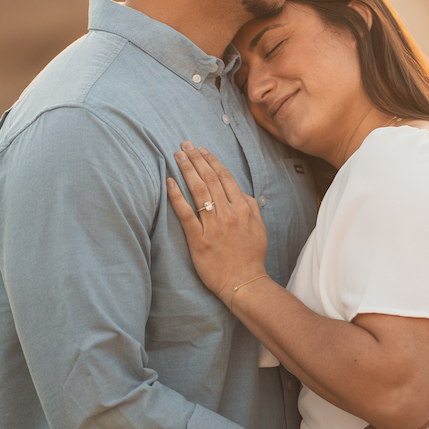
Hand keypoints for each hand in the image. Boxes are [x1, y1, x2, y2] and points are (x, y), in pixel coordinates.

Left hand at [167, 144, 268, 303]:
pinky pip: (186, 214)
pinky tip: (169, 182)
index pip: (225, 177)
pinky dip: (177, 196)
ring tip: (177, 156)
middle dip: (196, 159)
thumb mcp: (259, 228)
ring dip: (187, 170)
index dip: (211, 161)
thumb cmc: (251, 257)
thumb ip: (251, 207)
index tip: (201, 149)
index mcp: (243, 208)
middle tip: (184, 146)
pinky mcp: (199, 240)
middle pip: (210, 179)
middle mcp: (228, 213)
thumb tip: (241, 192)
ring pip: (198, 191)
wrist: (244, 282)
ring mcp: (213, 226)